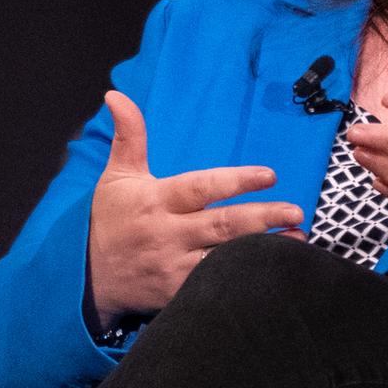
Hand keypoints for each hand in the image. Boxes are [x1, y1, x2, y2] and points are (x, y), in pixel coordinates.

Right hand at [88, 89, 306, 327]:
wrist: (88, 278)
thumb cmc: (109, 220)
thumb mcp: (116, 176)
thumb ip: (129, 136)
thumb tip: (116, 94)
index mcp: (156, 200)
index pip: (201, 187)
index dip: (236, 181)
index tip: (270, 175)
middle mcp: (167, 233)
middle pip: (222, 224)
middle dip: (263, 217)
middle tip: (296, 211)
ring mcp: (174, 266)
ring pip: (226, 258)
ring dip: (264, 250)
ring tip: (298, 240)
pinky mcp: (178, 293)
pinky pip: (217, 285)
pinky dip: (245, 278)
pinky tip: (272, 270)